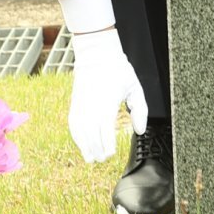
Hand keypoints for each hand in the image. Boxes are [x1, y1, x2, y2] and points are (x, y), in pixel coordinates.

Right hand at [69, 28, 148, 161]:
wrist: (96, 54)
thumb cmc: (118, 71)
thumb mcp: (135, 87)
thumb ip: (140, 110)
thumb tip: (139, 131)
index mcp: (107, 100)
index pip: (105, 126)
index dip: (106, 142)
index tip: (111, 152)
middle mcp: (92, 103)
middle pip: (91, 132)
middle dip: (96, 148)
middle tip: (103, 159)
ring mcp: (81, 103)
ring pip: (80, 130)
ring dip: (84, 145)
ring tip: (91, 158)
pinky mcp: (75, 103)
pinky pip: (73, 123)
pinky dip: (76, 136)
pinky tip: (82, 144)